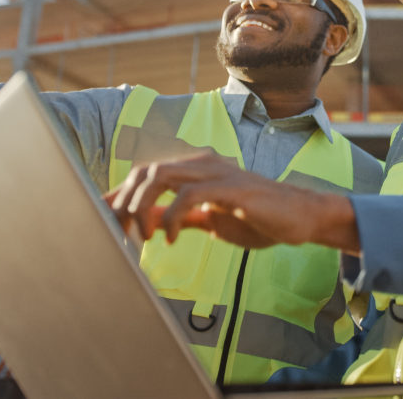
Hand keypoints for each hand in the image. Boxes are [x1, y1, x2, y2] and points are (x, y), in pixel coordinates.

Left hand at [104, 153, 359, 252]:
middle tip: (120, 236)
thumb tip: (147, 222)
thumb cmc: (258, 218)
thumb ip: (181, 217)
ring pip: (160, 175)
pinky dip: (173, 217)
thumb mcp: (211, 220)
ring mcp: (216, 171)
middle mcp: (202, 162)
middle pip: (145, 171)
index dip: (120, 196)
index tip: (102, 221)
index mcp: (195, 169)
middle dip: (124, 204)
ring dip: (142, 208)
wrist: (300, 218)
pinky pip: (188, 195)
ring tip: (143, 237)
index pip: (146, 174)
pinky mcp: (230, 186)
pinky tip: (172, 239)